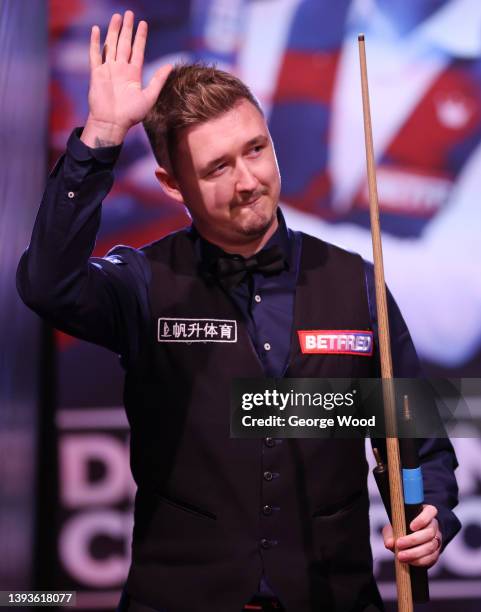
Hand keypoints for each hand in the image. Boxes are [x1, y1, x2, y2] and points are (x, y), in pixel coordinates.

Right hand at [81, 10, 171, 146]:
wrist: (112, 123)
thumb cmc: (131, 115)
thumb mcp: (149, 97)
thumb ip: (158, 81)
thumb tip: (170, 66)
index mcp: (133, 74)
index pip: (138, 50)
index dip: (140, 37)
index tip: (143, 24)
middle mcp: (121, 69)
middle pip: (125, 44)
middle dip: (128, 29)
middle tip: (129, 13)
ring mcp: (108, 70)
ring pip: (111, 45)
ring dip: (114, 31)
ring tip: (117, 17)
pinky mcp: (97, 73)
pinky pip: (95, 54)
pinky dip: (95, 42)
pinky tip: (97, 30)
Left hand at [382, 504, 441, 567]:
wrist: (411, 537)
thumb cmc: (402, 526)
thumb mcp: (394, 525)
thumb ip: (390, 533)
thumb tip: (389, 543)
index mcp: (426, 512)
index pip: (430, 511)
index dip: (422, 519)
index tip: (411, 527)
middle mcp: (434, 525)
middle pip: (429, 532)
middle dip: (413, 540)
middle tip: (399, 544)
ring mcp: (437, 539)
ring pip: (431, 546)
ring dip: (415, 553)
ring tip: (401, 556)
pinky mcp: (436, 552)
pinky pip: (431, 558)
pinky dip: (419, 560)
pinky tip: (409, 561)